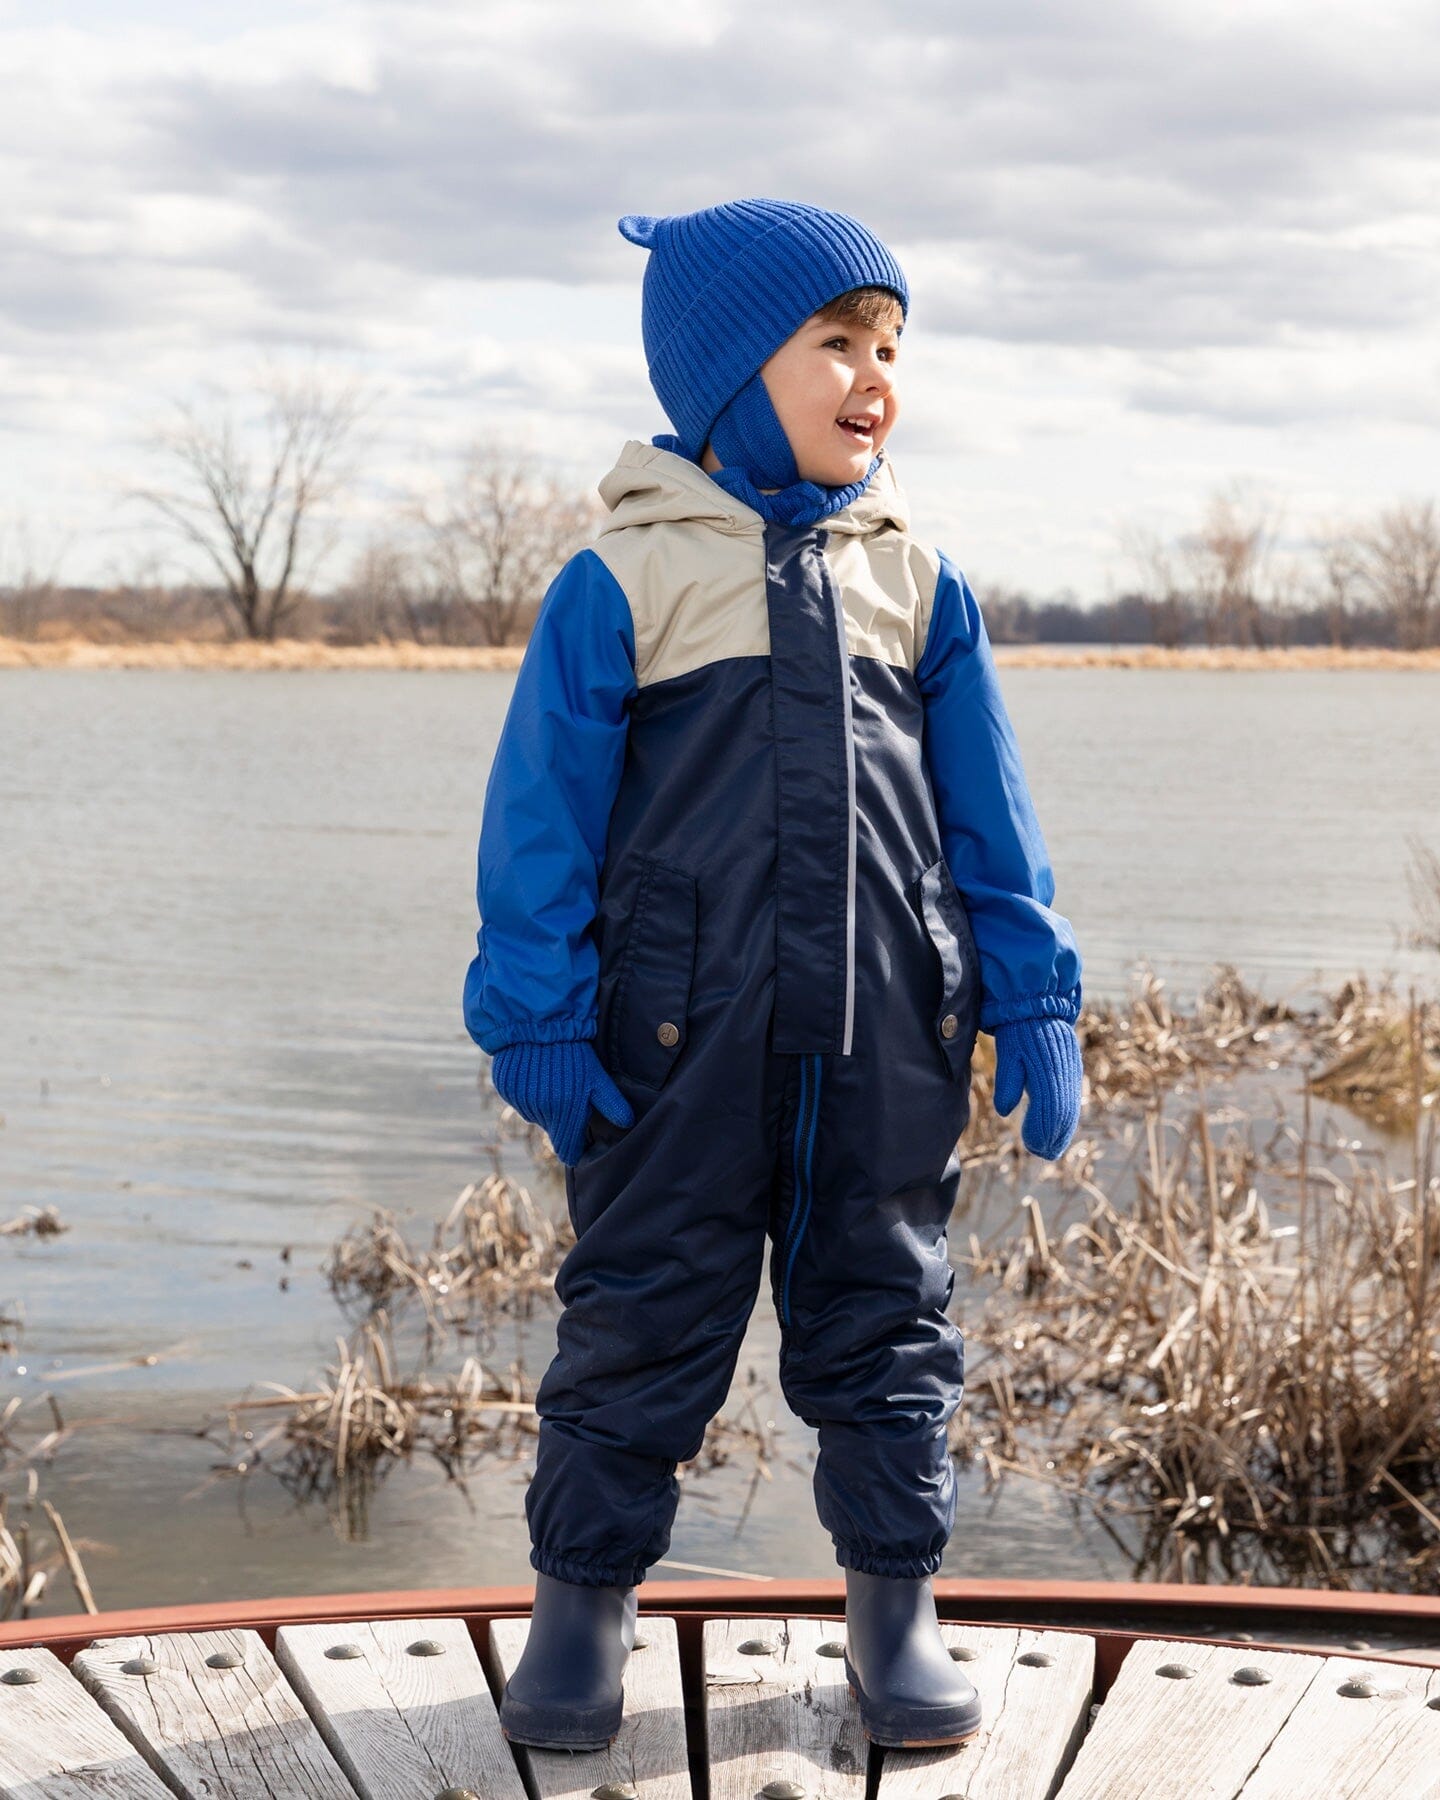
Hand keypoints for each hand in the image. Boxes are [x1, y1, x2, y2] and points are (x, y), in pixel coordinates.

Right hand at [488, 1039, 634, 1166]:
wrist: (538, 1022)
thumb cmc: (574, 1052)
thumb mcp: (597, 1077)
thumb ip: (611, 1103)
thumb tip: (627, 1124)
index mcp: (564, 1113)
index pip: (568, 1149)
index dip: (574, 1149)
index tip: (579, 1144)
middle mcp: (539, 1112)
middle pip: (552, 1129)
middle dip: (561, 1118)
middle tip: (568, 1092)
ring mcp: (520, 1101)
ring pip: (535, 1114)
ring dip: (543, 1104)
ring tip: (552, 1078)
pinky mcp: (505, 1088)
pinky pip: (518, 1099)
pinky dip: (526, 1091)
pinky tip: (535, 1072)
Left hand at [991, 1016, 1082, 1159]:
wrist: (1040, 1006)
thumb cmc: (1018, 1031)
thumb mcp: (1008, 1053)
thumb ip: (1007, 1082)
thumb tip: (1004, 1111)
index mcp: (1045, 1071)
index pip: (1047, 1110)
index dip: (1040, 1131)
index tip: (1031, 1146)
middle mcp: (1063, 1074)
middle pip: (1062, 1115)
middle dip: (1053, 1138)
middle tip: (1042, 1154)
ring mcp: (1072, 1072)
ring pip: (1071, 1109)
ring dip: (1063, 1132)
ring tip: (1051, 1149)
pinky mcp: (1074, 1070)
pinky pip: (1074, 1099)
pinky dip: (1068, 1118)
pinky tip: (1062, 1129)